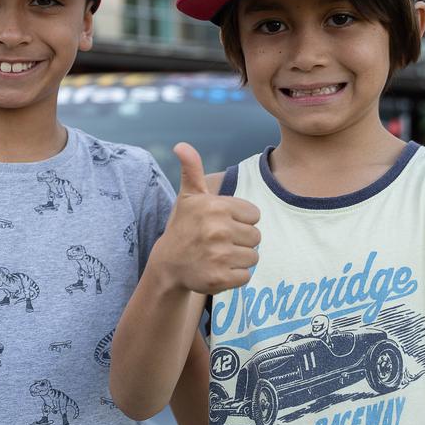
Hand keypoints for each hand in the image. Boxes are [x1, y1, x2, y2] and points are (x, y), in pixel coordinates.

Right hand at [148, 142, 260, 294]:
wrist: (168, 265)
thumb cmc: (185, 227)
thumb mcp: (189, 197)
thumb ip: (191, 169)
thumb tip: (181, 145)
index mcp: (216, 207)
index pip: (254, 215)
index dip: (240, 221)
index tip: (220, 224)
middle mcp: (218, 230)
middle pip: (257, 237)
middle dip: (241, 240)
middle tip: (218, 242)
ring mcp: (219, 256)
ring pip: (253, 257)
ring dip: (239, 259)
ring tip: (218, 256)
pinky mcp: (220, 278)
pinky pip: (246, 276)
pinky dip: (235, 276)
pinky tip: (217, 270)